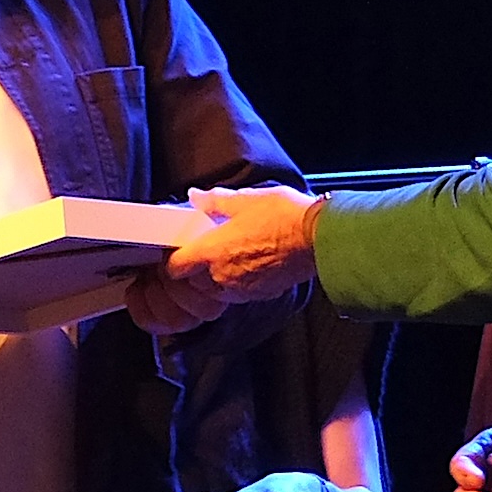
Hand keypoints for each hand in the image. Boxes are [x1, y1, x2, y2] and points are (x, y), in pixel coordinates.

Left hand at [167, 182, 319, 300]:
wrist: (317, 238)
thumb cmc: (284, 217)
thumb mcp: (245, 200)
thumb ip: (214, 201)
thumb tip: (196, 196)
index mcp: (212, 252)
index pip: (175, 268)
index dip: (174, 260)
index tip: (179, 251)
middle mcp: (221, 276)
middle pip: (192, 283)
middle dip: (195, 270)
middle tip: (208, 249)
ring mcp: (240, 289)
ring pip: (213, 291)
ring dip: (214, 279)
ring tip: (230, 256)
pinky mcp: (258, 295)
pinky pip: (236, 294)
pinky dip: (236, 283)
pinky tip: (248, 264)